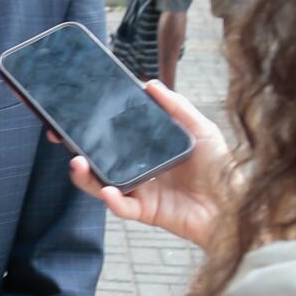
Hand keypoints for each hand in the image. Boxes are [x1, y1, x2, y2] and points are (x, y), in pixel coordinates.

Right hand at [66, 79, 229, 248]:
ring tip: (77, 163)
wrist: (235, 203)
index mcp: (147, 150)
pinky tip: (107, 190)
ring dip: (85, 176)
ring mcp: (139, 192)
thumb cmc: (221, 167)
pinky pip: (122, 207)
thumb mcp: (199, 128)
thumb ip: (176, 107)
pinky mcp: (145, 212)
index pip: (112, 138)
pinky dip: (112, 199)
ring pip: (101, 184)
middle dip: (76, 150)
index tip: (72, 116)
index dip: (90, 129)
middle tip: (60, 137)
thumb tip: (150, 83)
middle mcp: (138, 170)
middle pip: (98, 161)